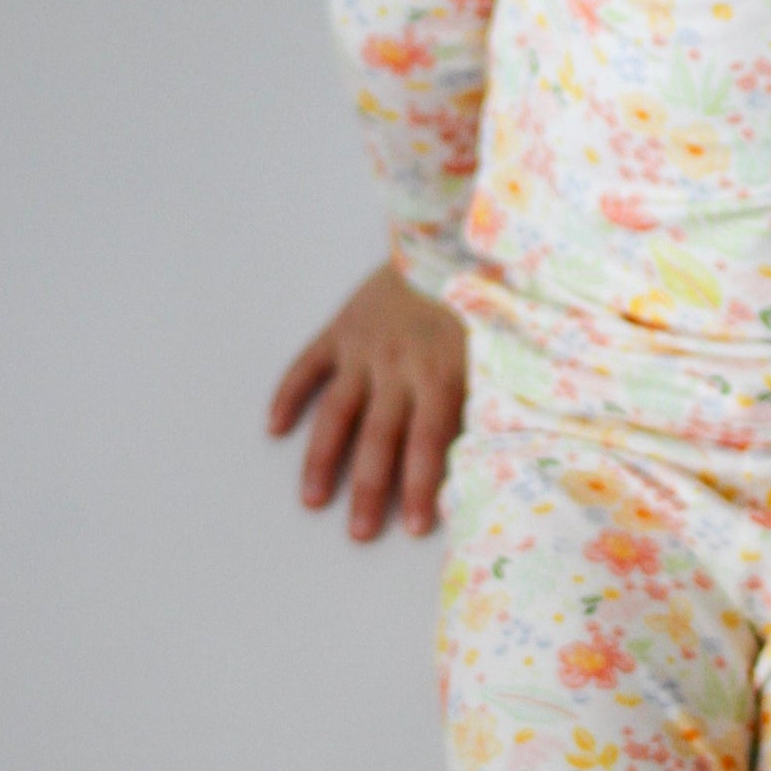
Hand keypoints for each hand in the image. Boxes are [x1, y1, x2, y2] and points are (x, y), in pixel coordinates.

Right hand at [267, 262, 468, 537]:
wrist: (450, 236)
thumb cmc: (481, 299)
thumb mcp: (496, 349)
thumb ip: (486, 399)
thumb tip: (491, 456)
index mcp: (441, 373)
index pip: (428, 442)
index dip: (422, 486)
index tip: (418, 528)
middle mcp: (397, 365)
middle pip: (379, 438)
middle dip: (370, 490)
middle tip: (359, 534)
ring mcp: (363, 347)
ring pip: (337, 411)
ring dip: (322, 458)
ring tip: (311, 500)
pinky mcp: (341, 327)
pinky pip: (307, 365)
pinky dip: (289, 395)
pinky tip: (274, 429)